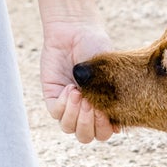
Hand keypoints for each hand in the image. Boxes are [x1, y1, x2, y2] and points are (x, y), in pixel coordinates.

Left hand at [41, 20, 118, 143]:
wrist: (76, 30)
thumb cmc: (97, 47)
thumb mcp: (110, 72)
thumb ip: (112, 96)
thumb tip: (114, 124)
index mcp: (103, 107)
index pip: (105, 132)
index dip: (105, 127)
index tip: (106, 109)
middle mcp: (86, 110)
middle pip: (86, 136)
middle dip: (89, 124)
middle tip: (91, 103)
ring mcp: (68, 104)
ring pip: (69, 128)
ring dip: (76, 115)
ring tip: (80, 94)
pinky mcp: (52, 96)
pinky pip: (55, 113)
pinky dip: (64, 104)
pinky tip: (70, 88)